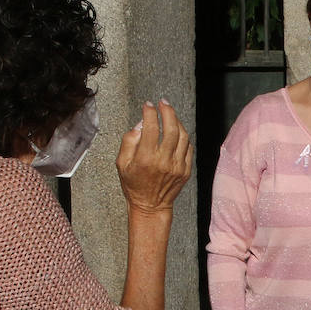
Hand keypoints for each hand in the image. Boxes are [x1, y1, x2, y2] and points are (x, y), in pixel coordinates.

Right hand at [117, 99, 192, 215]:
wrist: (151, 206)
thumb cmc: (133, 184)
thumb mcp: (122, 163)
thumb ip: (129, 141)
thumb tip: (141, 124)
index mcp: (146, 159)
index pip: (151, 128)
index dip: (150, 113)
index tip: (148, 105)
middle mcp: (164, 161)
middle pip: (171, 129)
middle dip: (167, 111)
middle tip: (163, 103)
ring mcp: (177, 166)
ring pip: (183, 136)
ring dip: (177, 121)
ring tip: (170, 114)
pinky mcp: (186, 171)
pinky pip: (188, 148)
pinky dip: (183, 136)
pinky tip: (176, 131)